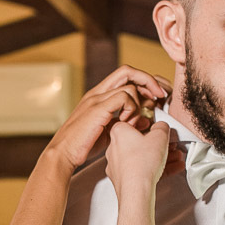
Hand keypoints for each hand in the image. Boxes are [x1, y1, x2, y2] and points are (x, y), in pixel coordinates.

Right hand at [48, 66, 170, 170]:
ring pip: (129, 85)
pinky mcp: (97, 108)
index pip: (126, 76)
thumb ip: (125, 122)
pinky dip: (132, 109)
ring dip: (140, 103)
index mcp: (99, 95)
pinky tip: (127, 123)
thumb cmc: (83, 144)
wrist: (63, 153)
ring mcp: (96, 99)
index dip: (145, 81)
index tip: (157, 96)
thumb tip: (145, 120)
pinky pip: (124, 97)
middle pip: (128, 71)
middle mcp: (98, 92)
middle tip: (161, 96)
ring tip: (136, 121)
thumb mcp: (108, 130)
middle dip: (150, 81)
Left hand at [104, 121, 173, 195]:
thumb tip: (161, 126)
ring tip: (174, 158)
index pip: (130, 123)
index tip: (155, 127)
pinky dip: (155, 169)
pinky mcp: (122, 180)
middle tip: (168, 145)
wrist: (135, 189)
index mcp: (119, 133)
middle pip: (137, 142)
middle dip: (156, 144)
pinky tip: (171, 169)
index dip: (144, 124)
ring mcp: (116, 166)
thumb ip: (161, 127)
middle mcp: (114, 149)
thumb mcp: (160, 136)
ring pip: (140, 158)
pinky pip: (141, 171)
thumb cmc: (141, 163)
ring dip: (159, 157)